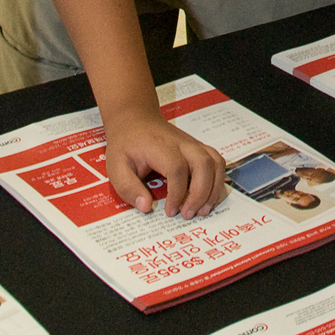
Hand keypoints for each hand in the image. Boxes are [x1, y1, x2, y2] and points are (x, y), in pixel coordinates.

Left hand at [100, 104, 227, 217]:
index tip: (170, 211)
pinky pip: (218, 162)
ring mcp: (193, 144)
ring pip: (215, 162)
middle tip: (188, 214)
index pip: (176, 168)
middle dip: (200, 193)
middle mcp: (182, 143)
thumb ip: (128, 187)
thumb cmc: (126, 144)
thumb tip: (146, 207)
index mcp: (159, 147)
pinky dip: (218, 181)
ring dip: (214, 188)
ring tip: (203, 210)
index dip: (177, 193)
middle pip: (203, 164)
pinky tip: (208, 197)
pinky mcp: (199, 148)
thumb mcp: (116, 167)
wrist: (136, 120)